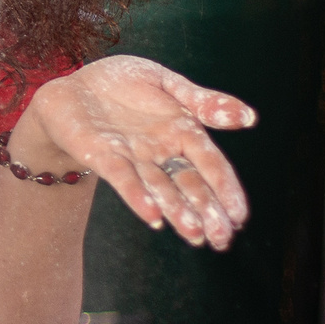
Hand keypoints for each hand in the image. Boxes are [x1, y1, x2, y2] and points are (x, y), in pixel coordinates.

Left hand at [10, 57, 254, 250]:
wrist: (74, 85)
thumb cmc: (123, 83)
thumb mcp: (167, 84)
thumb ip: (204, 102)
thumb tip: (250, 118)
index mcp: (182, 133)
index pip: (211, 165)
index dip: (226, 189)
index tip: (240, 217)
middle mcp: (160, 152)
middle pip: (188, 184)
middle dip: (206, 211)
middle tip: (222, 239)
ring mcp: (131, 156)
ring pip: (159, 187)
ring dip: (176, 210)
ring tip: (193, 234)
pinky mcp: (101, 155)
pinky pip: (122, 177)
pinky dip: (137, 195)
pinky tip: (151, 216)